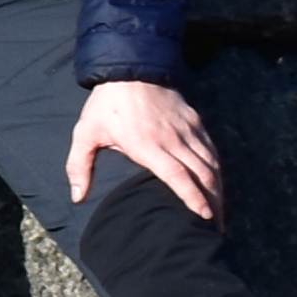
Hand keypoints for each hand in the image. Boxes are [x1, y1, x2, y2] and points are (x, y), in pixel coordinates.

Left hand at [70, 78, 224, 219]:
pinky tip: (218, 185)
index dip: (193, 197)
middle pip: (202, 175)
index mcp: (147, 145)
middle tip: (215, 228)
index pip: (177, 175)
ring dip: (218, 190)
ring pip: (211, 164)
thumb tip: (77, 197)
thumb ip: (79, 165)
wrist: (129, 68)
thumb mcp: (85, 133)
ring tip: (219, 214)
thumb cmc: (106, 104)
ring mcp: (187, 130)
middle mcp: (173, 139)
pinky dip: (218, 170)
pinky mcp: (195, 122)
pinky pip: (212, 150)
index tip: (204, 217)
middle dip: (213, 203)